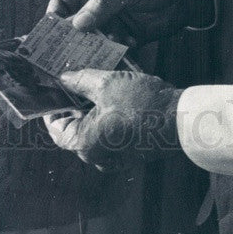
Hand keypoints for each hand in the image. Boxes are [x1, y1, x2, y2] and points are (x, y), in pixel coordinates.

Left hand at [44, 69, 182, 170]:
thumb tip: (63, 77)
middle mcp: (97, 156)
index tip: (52, 89)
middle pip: (76, 127)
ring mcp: (116, 156)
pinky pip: (113, 131)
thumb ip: (81, 80)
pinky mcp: (131, 151)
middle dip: (76, 102)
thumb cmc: (142, 105)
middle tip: (75, 78)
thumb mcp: (107, 84)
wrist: (180, 121)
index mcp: (85, 144)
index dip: (52, 107)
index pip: (56, 128)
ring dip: (94, 106)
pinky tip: (116, 92)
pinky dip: (110, 114)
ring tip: (96, 80)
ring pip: (96, 128)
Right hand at [47, 0, 212, 45]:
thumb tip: (76, 24)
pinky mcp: (125, 39)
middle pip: (74, 26)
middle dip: (70, 40)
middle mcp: (96, 7)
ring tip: (94, 58)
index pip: (63, 1)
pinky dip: (114, 54)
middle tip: (65, 56)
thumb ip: (103, 3)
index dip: (55, 16)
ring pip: (92, 42)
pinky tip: (124, 49)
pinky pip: (112, 52)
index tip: (51, 33)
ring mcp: (110, 24)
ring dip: (93, 51)